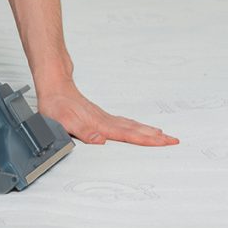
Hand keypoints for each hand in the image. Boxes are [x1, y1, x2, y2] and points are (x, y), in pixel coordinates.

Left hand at [37, 81, 179, 146]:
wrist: (54, 86)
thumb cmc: (56, 105)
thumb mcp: (63, 121)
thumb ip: (83, 132)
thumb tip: (100, 141)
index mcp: (99, 125)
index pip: (128, 135)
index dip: (147, 140)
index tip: (164, 141)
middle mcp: (104, 121)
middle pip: (135, 129)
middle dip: (155, 137)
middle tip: (174, 140)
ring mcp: (103, 117)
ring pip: (130, 125)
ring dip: (147, 131)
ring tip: (162, 135)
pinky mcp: (99, 116)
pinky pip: (122, 123)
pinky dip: (134, 127)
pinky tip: (137, 128)